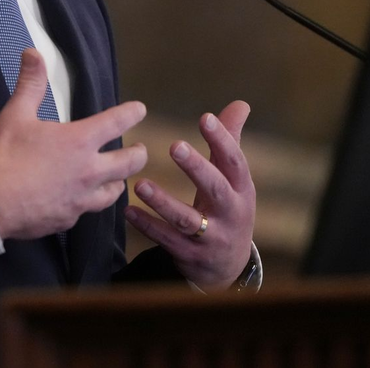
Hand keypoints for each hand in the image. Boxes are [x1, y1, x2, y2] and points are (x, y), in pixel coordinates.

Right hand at [0, 48, 148, 239]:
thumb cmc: (5, 156)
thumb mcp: (16, 114)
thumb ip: (30, 83)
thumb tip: (33, 54)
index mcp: (80, 141)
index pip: (117, 122)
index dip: (132, 113)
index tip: (140, 110)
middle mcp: (89, 171)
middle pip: (129, 163)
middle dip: (138, 154)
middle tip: (140, 150)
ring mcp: (82, 198)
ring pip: (114, 191)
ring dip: (119, 181)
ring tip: (118, 178)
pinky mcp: (70, 219)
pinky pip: (88, 210)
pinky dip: (90, 202)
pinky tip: (83, 200)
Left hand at [124, 101, 255, 290]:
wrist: (228, 266)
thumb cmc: (228, 208)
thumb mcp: (234, 179)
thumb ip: (231, 141)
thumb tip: (241, 103)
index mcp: (241, 189)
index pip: (235, 161)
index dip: (222, 140)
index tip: (205, 118)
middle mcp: (230, 213)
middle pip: (215, 189)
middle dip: (196, 168)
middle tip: (174, 146)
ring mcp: (211, 237)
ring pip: (186, 219)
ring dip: (162, 202)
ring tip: (140, 184)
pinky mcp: (190, 255)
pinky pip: (167, 240)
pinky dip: (147, 226)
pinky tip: (128, 211)